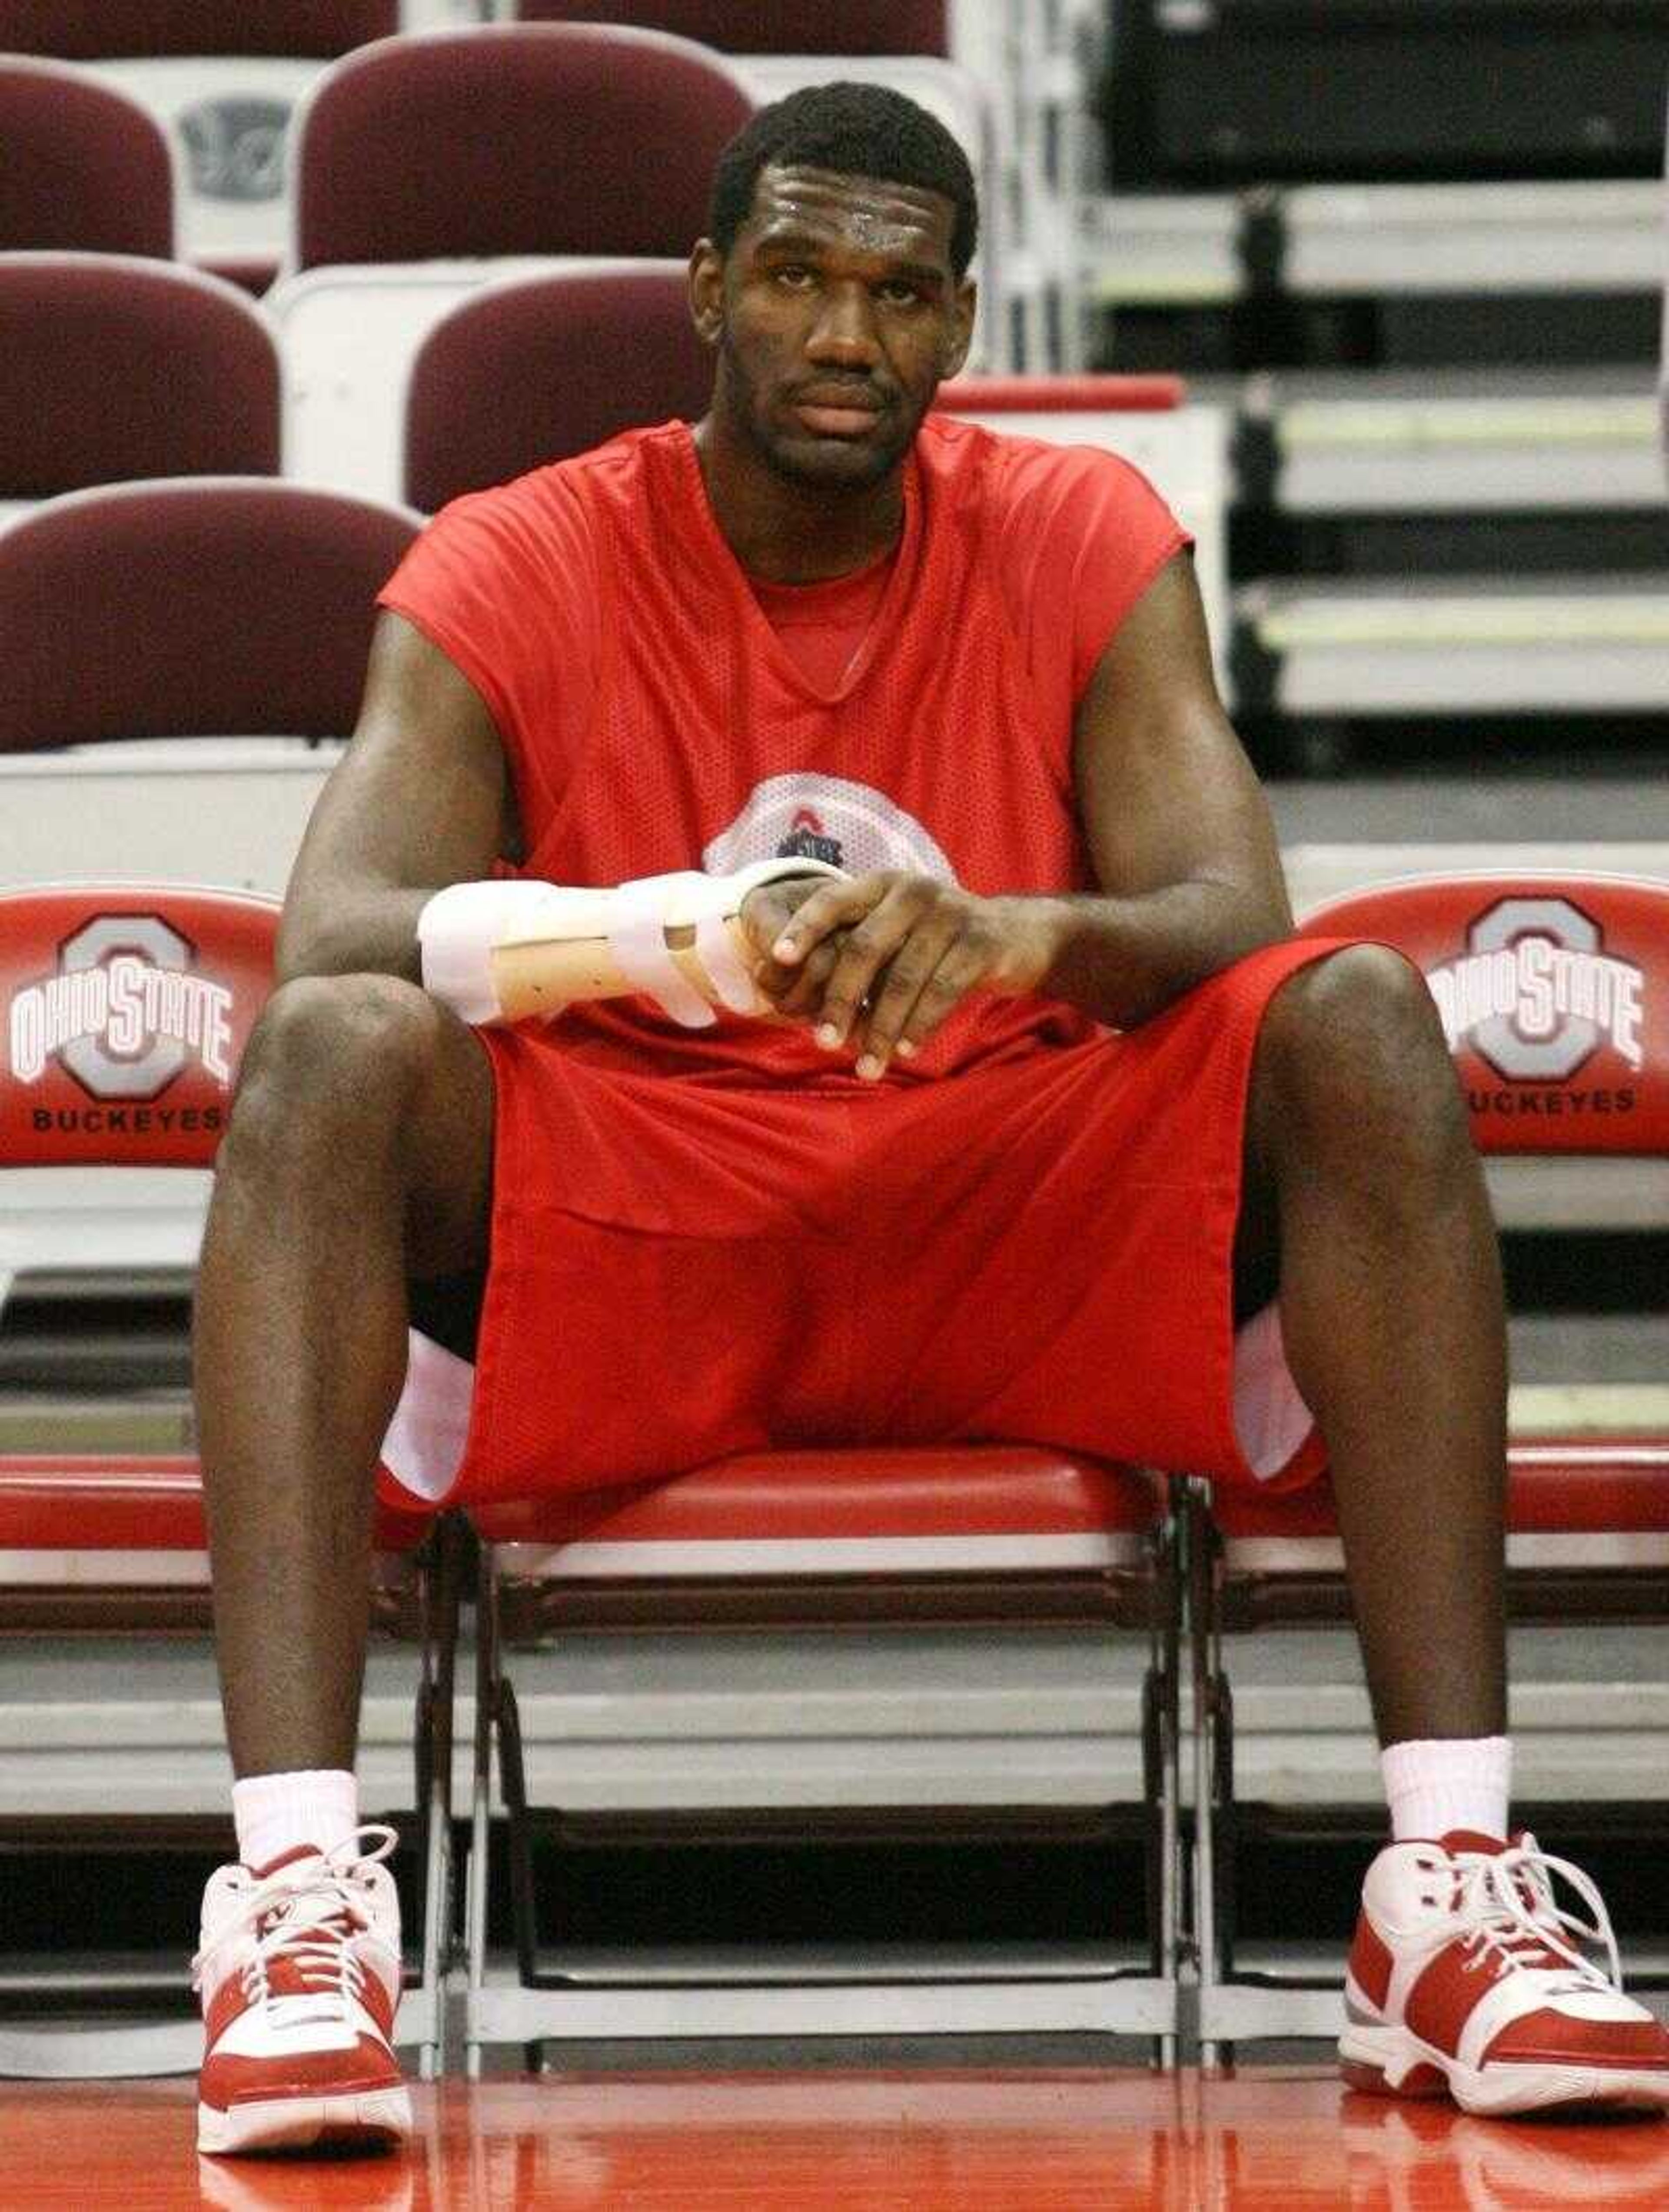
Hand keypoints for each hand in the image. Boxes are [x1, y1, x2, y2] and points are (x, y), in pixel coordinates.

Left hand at [743, 870, 1058, 1077]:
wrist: (1015, 936)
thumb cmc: (937, 944)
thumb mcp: (897, 933)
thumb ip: (856, 953)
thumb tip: (797, 1004)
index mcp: (883, 885)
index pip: (833, 899)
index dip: (804, 928)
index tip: (779, 960)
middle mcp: (913, 892)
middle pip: (864, 948)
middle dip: (840, 1000)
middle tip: (824, 1043)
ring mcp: (950, 914)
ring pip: (902, 978)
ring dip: (880, 1029)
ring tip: (867, 1067)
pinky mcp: (981, 942)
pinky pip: (941, 991)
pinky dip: (919, 1026)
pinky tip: (905, 1052)